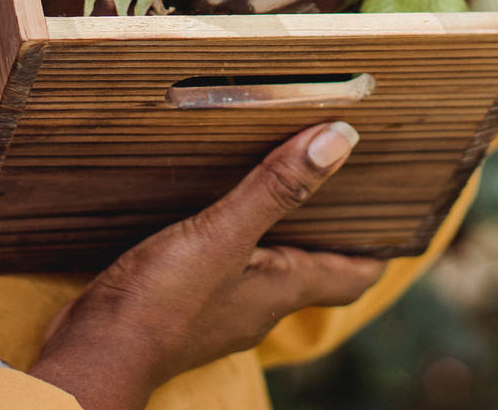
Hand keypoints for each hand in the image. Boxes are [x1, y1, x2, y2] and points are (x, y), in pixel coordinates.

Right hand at [29, 122, 381, 409]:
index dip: (377, 250)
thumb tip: (340, 143)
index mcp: (282, 289)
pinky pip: (229, 272)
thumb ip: (276, 189)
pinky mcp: (187, 308)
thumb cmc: (160, 304)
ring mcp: (223, 310)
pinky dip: (238, 244)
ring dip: (283, 236)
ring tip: (286, 191)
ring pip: (271, 271)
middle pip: (315, 270)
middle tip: (344, 188)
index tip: (401, 219)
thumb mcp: (222, 234)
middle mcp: (260, 305)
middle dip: (331, 232)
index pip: (352, 275)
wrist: (95, 354)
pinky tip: (217, 220)